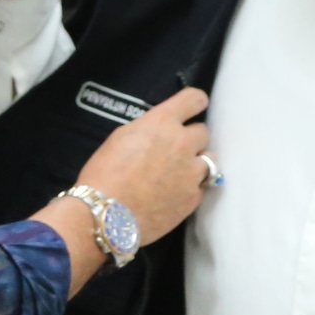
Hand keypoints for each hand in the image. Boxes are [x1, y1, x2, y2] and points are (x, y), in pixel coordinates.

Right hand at [74, 85, 214, 246]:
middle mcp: (183, 143)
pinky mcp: (194, 197)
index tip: (193, 109)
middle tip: (174, 152)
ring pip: (210, 160)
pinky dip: (191, 188)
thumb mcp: (122, 137)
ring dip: (196, 164)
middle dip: (191, 140)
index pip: (194, 99)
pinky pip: (201, 186)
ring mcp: (192, 172)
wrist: (106, 214)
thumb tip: (160, 132)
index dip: (195, 103)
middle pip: (203, 132)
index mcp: (162, 122)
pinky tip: (172, 195)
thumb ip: (149, 129)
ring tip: (178, 175)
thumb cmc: (104, 174)